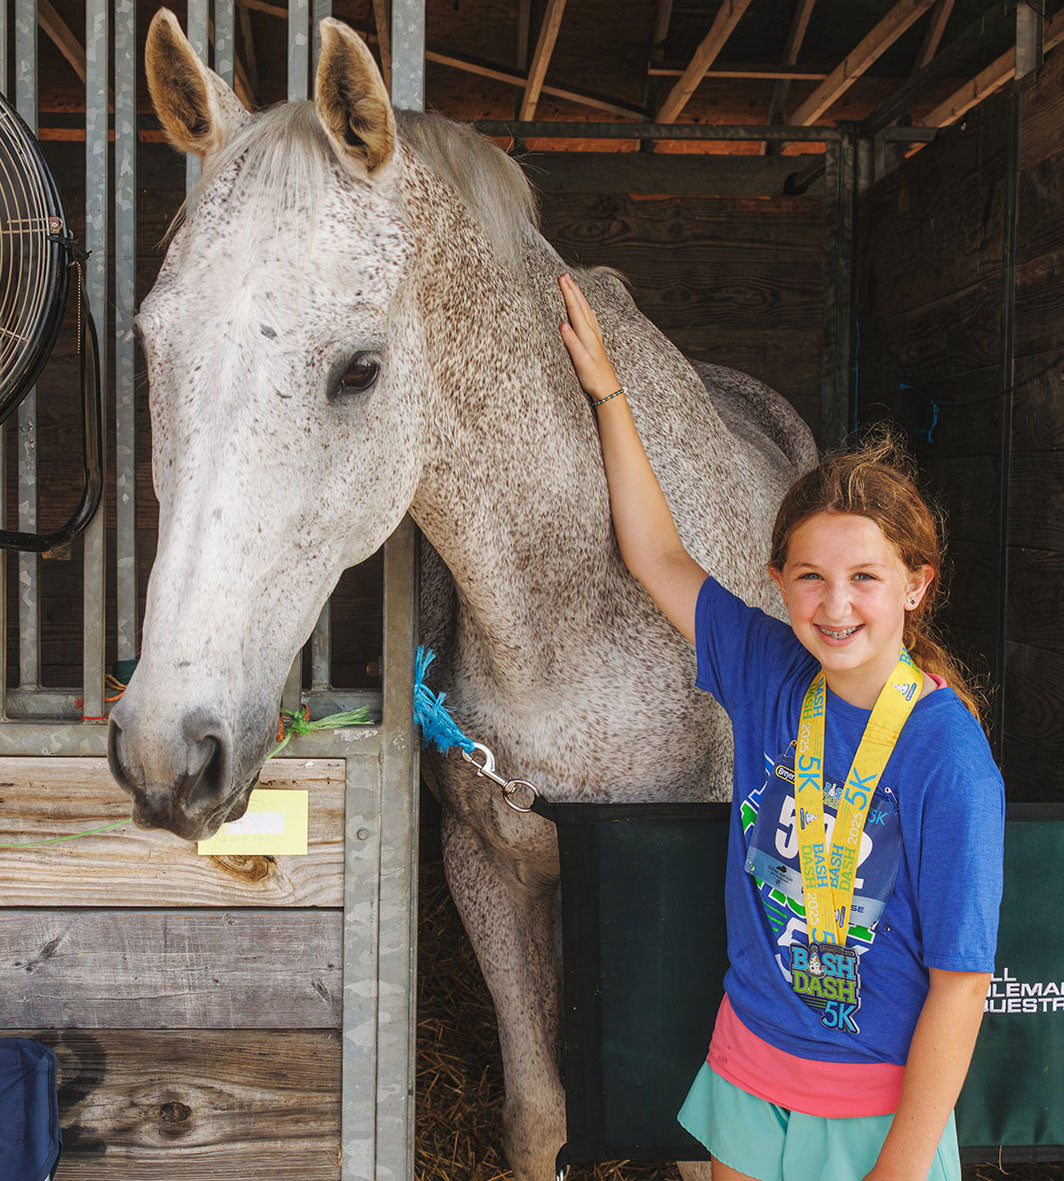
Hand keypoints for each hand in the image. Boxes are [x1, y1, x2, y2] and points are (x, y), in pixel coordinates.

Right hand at [558, 273, 621, 400]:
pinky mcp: (596, 342)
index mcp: (586, 335)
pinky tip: (588, 309)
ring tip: (573, 286)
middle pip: (581, 306)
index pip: (575, 309)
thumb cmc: (593, 377)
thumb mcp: (580, 361)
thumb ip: (572, 342)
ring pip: (586, 310)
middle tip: (565, 275)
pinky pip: (591, 320)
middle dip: (573, 289)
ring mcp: (595, 337)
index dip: (568, 293)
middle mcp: (592, 333)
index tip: (561, 278)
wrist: (608, 389)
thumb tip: (562, 325)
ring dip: (579, 297)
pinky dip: (587, 310)